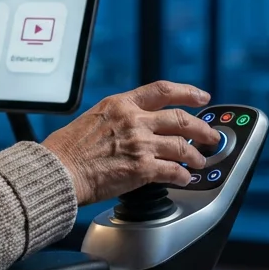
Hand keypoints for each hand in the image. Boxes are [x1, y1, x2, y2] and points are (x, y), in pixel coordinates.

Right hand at [42, 81, 219, 205]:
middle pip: (180, 119)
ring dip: (195, 156)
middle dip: (202, 128)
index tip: (201, 97)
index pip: (162, 90)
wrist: (58, 170)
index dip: (187, 92)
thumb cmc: (67, 149)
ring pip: (181, 147)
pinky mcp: (142, 169)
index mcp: (121, 104)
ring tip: (200, 162)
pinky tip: (185, 179)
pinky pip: (173, 171)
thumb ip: (119, 119)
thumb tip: (136, 126)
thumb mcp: (94, 118)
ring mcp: (140, 144)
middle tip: (210, 136)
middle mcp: (134, 120)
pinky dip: (183, 176)